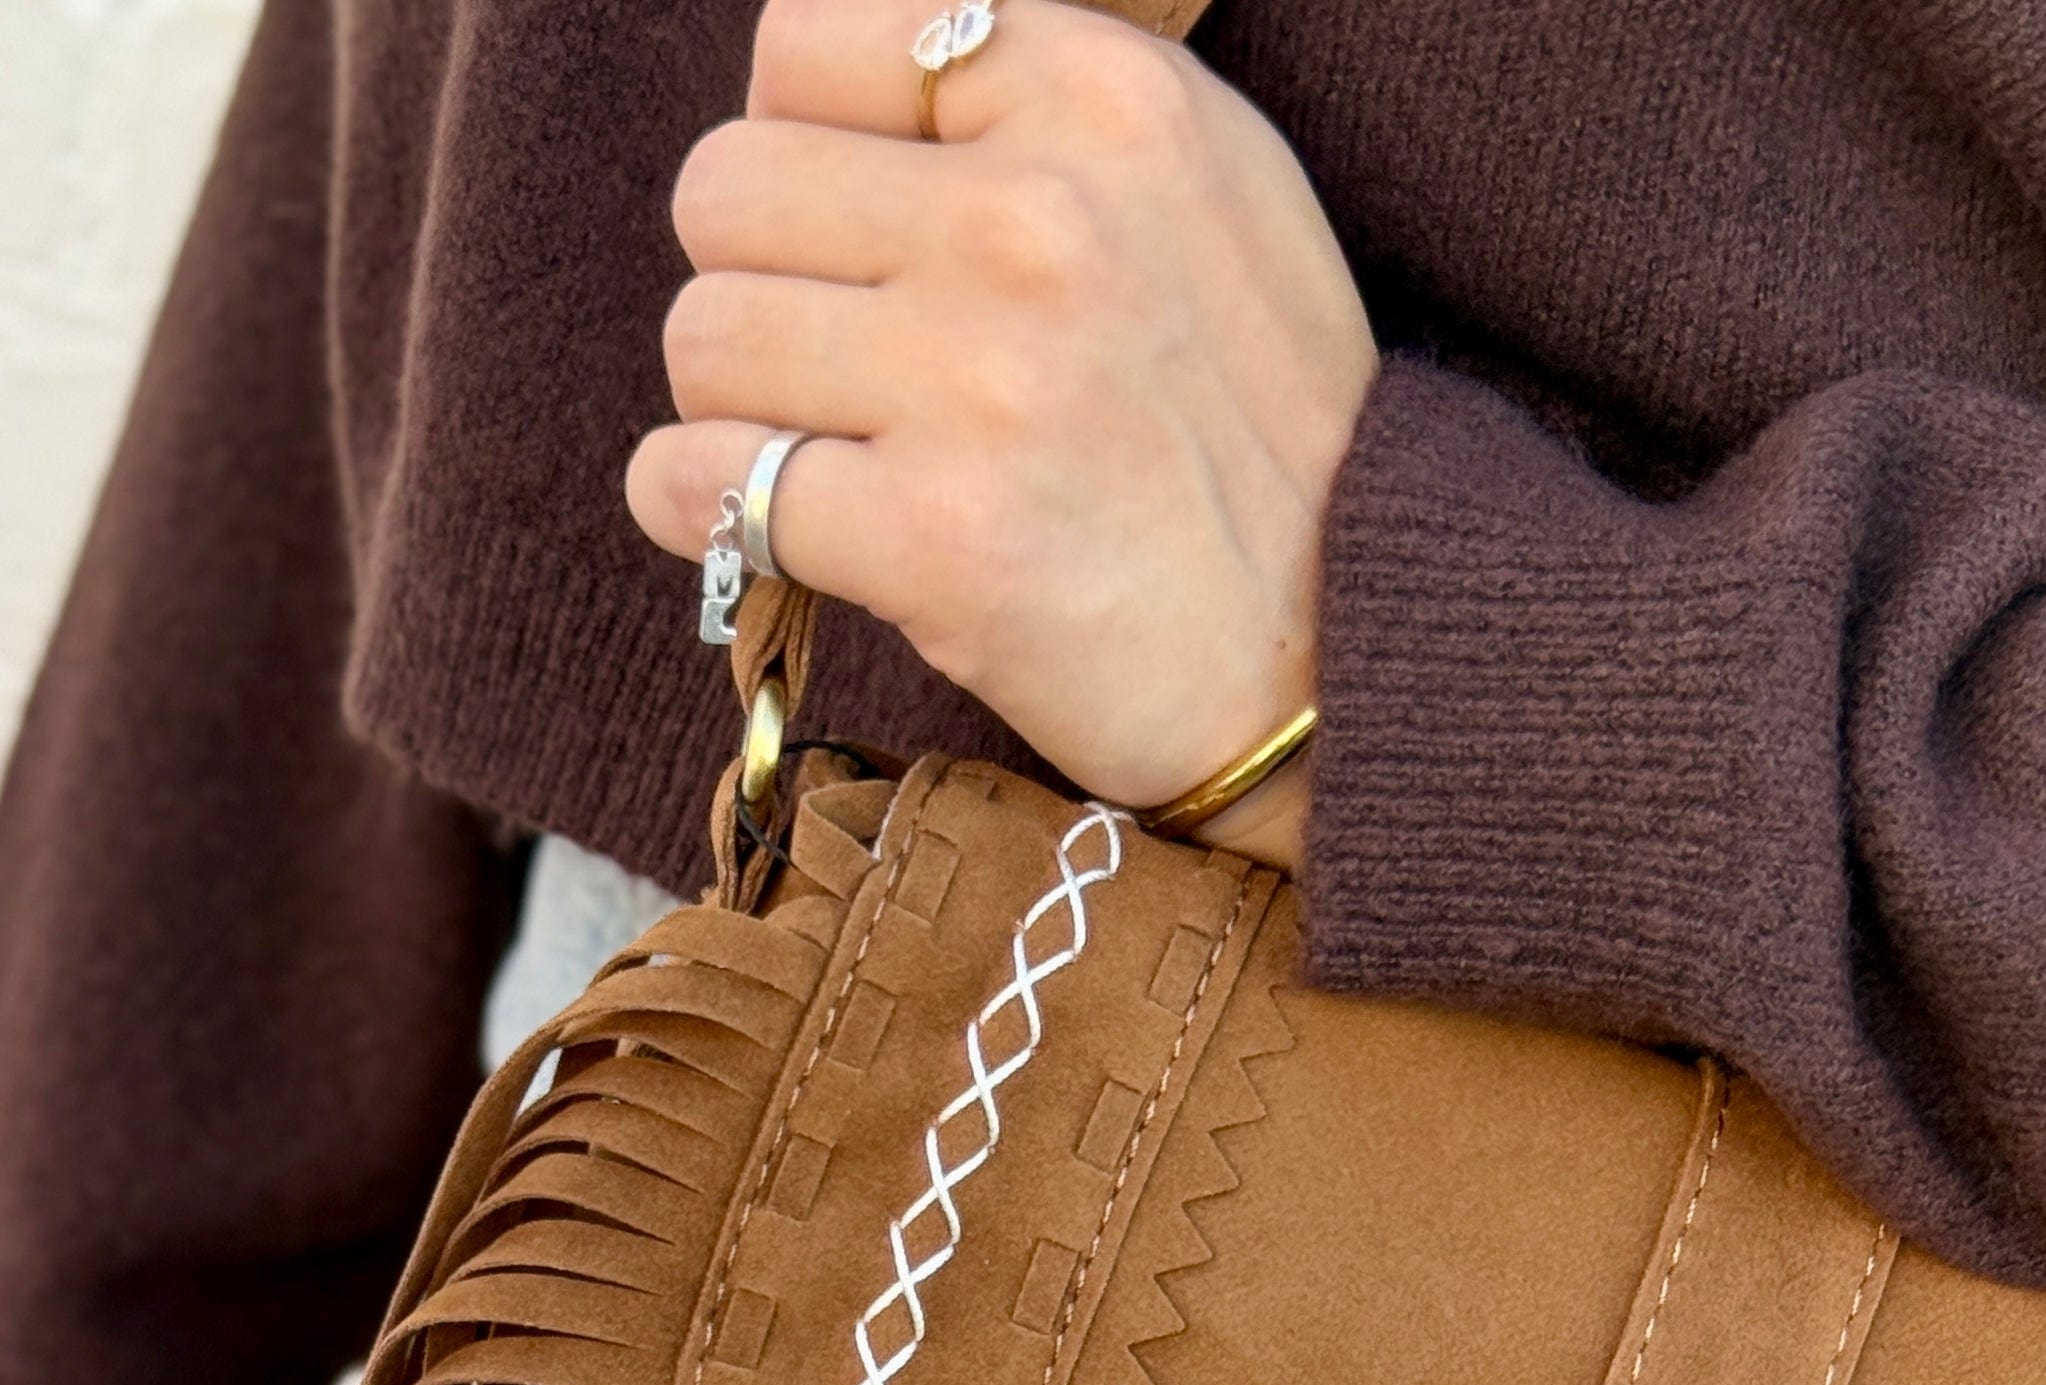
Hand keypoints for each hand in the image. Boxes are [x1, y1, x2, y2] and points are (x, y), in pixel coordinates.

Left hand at [625, 0, 1373, 845]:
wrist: (1343, 661)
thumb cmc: (1260, 434)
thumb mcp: (1202, 186)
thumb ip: (1039, 105)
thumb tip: (836, 86)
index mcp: (1103, 99)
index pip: (809, 42)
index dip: (806, 144)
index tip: (861, 234)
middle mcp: (1040, 218)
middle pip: (728, 189)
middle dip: (760, 284)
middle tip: (841, 366)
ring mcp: (984, 383)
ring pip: (703, 339)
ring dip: (736, 408)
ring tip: (835, 452)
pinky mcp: (940, 542)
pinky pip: (702, 487)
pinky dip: (705, 513)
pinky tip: (772, 527)